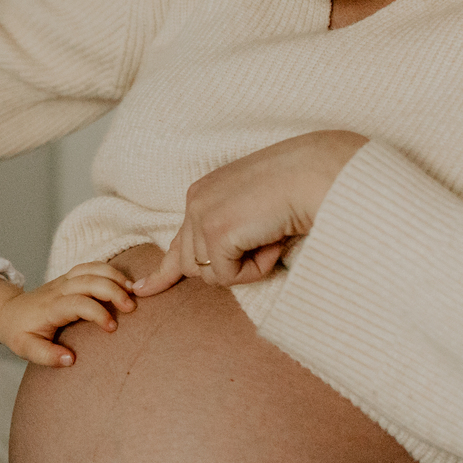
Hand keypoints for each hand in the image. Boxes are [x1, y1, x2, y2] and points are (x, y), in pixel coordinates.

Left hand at [0, 264, 135, 365]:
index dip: (97, 313)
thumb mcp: (26, 349)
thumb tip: (71, 359)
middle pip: (89, 280)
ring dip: (115, 277)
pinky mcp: (70, 277)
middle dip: (113, 291)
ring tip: (134, 292)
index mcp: (50, 308)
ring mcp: (64, 280)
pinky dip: (110, 270)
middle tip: (132, 308)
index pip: (78, 303)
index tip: (112, 328)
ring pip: (92, 269)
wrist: (8, 312)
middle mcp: (59, 289)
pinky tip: (125, 283)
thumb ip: (47, 356)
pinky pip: (92, 266)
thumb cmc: (20, 333)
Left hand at [134, 130, 368, 295]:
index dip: (162, 271)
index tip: (142, 289)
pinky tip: (272, 240)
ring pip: (211, 275)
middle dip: (230, 267)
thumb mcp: (254, 211)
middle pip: (195, 267)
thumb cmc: (301, 190)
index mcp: (203, 194)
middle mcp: (195, 202)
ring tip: (271, 236)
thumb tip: (209, 270)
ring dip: (246, 267)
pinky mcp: (216, 233)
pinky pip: (230, 277)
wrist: (320, 173)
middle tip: (266, 240)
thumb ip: (227, 235)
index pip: (179, 241)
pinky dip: (256, 269)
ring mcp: (203, 216)